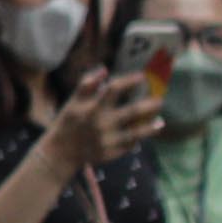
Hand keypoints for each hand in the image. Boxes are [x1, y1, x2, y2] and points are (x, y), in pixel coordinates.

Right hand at [46, 66, 160, 169]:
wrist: (61, 151)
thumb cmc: (68, 122)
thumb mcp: (73, 101)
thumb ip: (87, 84)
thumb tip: (104, 69)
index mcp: (93, 107)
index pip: (114, 89)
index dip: (129, 81)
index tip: (142, 76)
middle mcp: (102, 122)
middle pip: (132, 111)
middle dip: (149, 105)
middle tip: (160, 100)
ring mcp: (108, 139)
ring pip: (136, 132)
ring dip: (150, 127)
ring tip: (160, 122)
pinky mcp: (112, 153)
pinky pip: (129, 145)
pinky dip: (139, 139)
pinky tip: (145, 134)